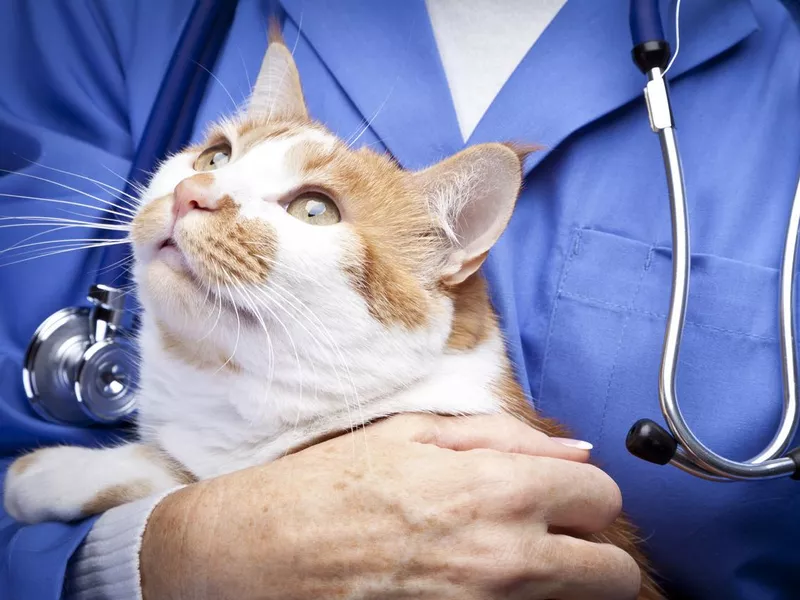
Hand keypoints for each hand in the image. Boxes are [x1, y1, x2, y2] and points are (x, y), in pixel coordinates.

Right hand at [140, 414, 639, 599]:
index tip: (559, 495)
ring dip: (561, 582)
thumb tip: (575, 449)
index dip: (583, 492)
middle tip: (550, 536)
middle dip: (592, 550)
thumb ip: (503, 436)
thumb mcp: (410, 434)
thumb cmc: (328, 485)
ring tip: (508, 558)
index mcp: (494, 489)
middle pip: (612, 572)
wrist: (259, 556)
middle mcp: (505, 557)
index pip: (601, 497)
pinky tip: (477, 582)